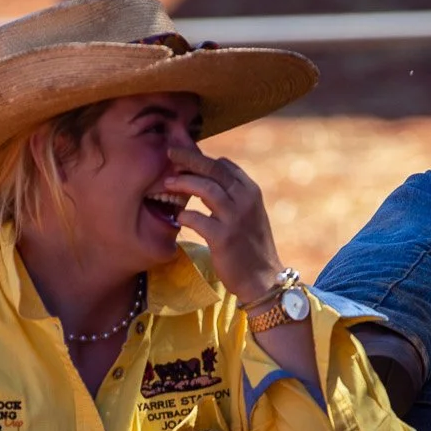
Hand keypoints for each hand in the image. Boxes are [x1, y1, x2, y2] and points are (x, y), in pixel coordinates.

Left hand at [163, 148, 280, 305]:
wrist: (263, 278)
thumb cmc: (250, 246)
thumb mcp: (249, 214)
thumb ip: (233, 195)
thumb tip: (209, 176)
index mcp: (251, 191)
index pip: (224, 165)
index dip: (202, 158)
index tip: (183, 157)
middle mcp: (246, 200)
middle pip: (213, 169)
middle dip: (189, 158)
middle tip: (169, 152)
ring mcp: (235, 219)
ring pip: (206, 188)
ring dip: (183, 183)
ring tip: (167, 183)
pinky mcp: (223, 238)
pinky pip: (197, 219)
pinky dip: (184, 215)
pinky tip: (178, 216)